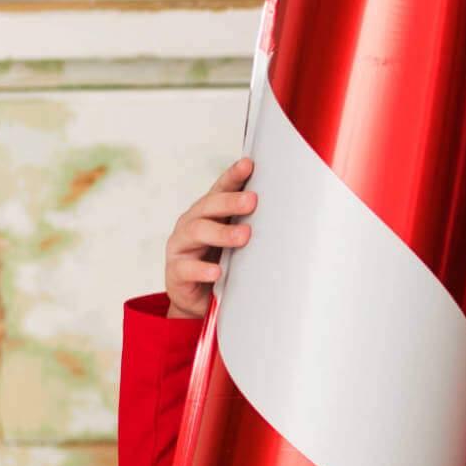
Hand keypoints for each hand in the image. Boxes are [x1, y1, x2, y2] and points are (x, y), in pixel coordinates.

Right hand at [164, 155, 257, 318]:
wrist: (201, 301)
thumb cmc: (224, 264)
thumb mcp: (237, 243)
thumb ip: (251, 226)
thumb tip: (289, 213)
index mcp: (207, 214)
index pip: (219, 190)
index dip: (233, 177)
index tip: (249, 164)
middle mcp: (191, 224)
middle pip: (207, 207)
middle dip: (230, 202)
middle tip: (252, 201)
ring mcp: (181, 248)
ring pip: (196, 233)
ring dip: (221, 233)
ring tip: (244, 236)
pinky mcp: (176, 273)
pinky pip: (186, 269)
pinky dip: (202, 270)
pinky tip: (217, 272)